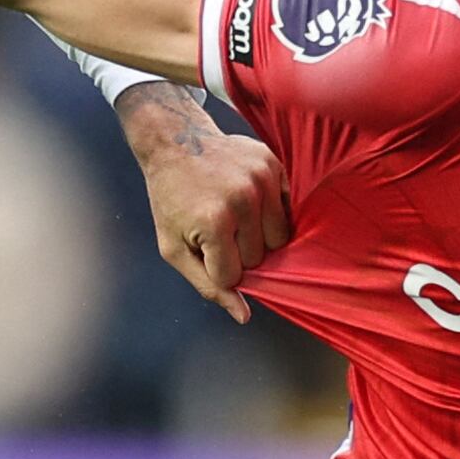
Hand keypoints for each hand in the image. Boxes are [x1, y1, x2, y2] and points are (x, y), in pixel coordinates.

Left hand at [119, 80, 286, 320]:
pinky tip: (247, 198)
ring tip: (233, 215)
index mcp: (214, 222)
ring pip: (279, 238)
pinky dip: (269, 212)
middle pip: (259, 258)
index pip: (234, 275)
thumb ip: (207, 286)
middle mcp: (243, 199)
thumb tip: (244, 316)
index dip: (216, 266)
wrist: (177, 142)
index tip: (201, 245)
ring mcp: (262, 179)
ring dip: (257, 235)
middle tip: (214, 226)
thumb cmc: (172, 200)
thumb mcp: (174, 248)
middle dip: (237, 252)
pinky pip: (287, 210)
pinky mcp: (274, 164)